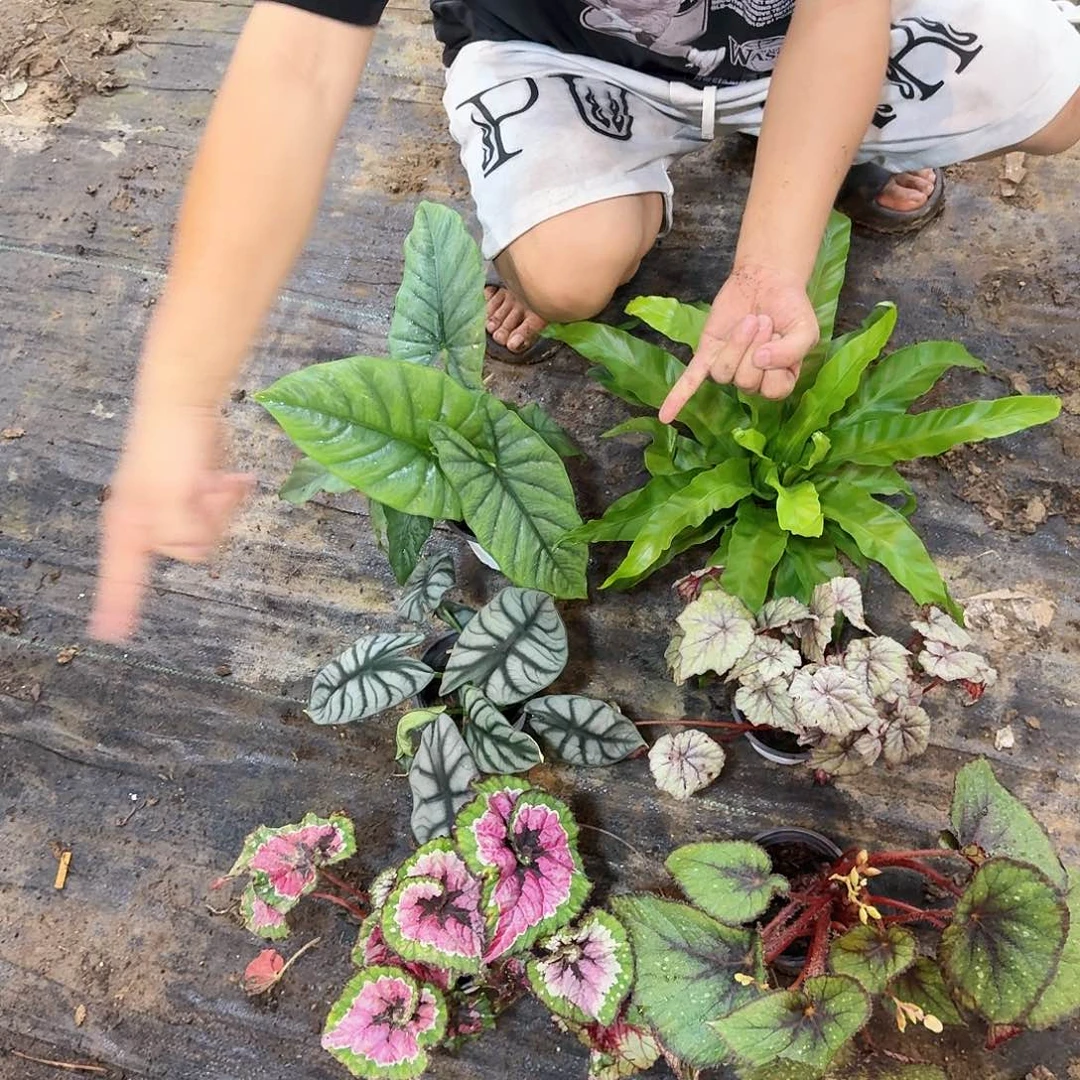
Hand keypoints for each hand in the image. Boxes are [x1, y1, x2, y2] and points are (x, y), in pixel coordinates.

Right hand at [90, 405, 253, 641]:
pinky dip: (231, 496)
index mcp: (130, 526)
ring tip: (212, 478)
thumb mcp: (170, 496)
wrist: (186, 401)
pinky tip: (233, 477)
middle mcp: (149, 522)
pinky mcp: (199, 496)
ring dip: (221, 506)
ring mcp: (175, 509)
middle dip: (206, 523)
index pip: (122, 579)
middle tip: (200, 490)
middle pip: (190, 552)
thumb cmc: (169, 446)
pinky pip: (224, 514)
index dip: (119, 607)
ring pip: (212, 533)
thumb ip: (180, 535)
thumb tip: (197, 551)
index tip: (111, 636)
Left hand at [659, 262, 818, 422]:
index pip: (774, 390)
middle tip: (765, 321)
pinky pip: (692, 380)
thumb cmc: (790, 308)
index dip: (778, 363)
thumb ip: (793, 351)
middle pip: (746, 382)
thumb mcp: (806, 329)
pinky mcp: (707, 353)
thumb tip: (760, 361)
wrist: (768, 279)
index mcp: (777, 380)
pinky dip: (678, 398)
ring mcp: (726, 366)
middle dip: (756, 346)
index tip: (783, 335)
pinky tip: (665, 417)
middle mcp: (750, 378)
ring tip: (750, 320)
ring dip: (737, 343)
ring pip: (723, 373)